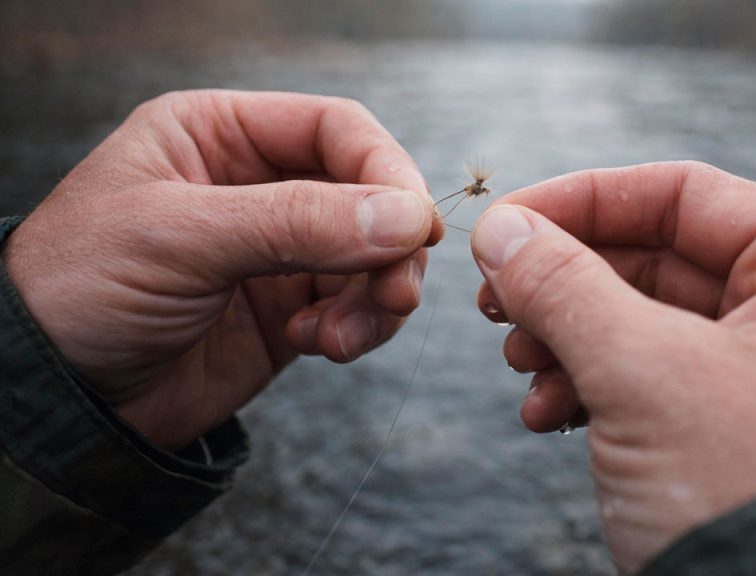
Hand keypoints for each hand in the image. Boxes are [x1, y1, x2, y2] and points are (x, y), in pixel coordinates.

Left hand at [3, 90, 442, 449]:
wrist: (55, 402)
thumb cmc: (81, 290)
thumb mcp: (182, 238)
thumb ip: (297, 222)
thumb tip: (407, 217)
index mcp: (220, 134)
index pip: (335, 129)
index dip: (386, 171)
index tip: (415, 227)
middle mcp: (257, 186)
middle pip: (368, 194)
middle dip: (391, 246)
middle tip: (396, 294)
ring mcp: (278, 251)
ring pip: (373, 255)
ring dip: (378, 296)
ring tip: (343, 336)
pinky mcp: (289, 310)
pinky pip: (357, 307)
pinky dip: (357, 328)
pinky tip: (318, 346)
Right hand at [469, 162, 755, 573]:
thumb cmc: (755, 496)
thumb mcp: (646, 374)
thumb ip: (565, 287)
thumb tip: (502, 231)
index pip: (685, 196)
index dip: (584, 200)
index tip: (507, 222)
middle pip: (656, 261)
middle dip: (565, 283)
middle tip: (495, 301)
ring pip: (643, 326)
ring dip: (567, 340)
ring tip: (519, 365)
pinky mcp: (735, 437)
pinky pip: (650, 386)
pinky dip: (589, 390)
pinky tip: (544, 413)